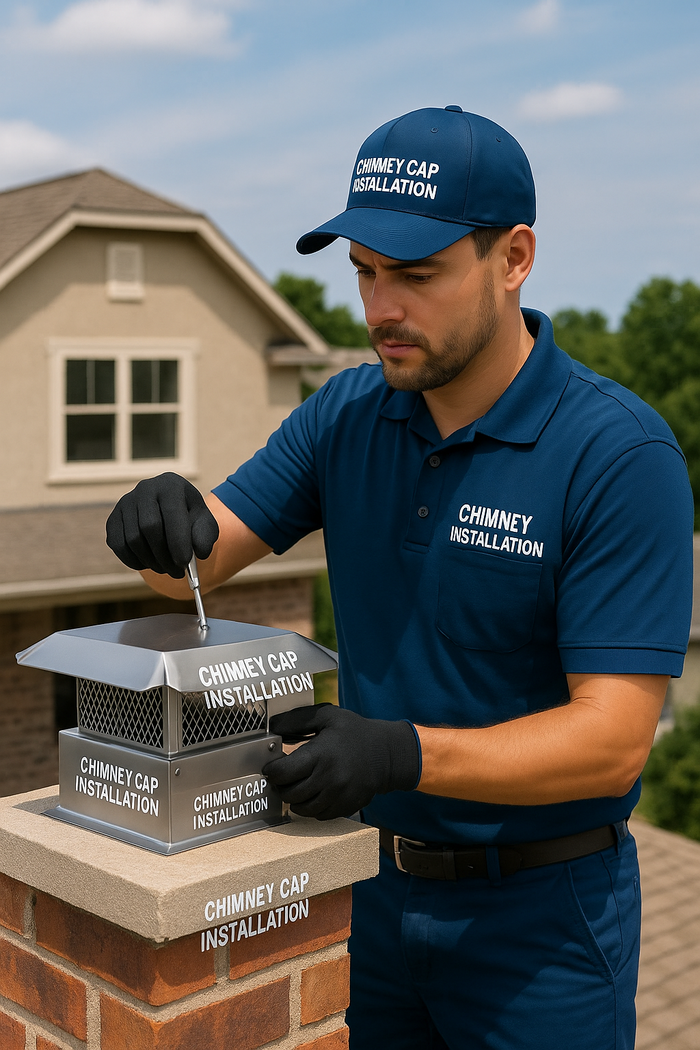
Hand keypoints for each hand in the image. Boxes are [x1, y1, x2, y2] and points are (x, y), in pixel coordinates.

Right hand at [106, 473, 218, 577]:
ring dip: (150, 561)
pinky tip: (148, 564)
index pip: (171, 514)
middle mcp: (145, 489)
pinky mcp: (113, 518)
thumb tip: (198, 553)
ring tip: (166, 568)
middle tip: (177, 573)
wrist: (169, 510)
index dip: (177, 541)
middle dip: (164, 556)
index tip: (184, 564)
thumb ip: (205, 536)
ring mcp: (126, 502)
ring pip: (132, 539)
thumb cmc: (189, 517)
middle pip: (149, 528)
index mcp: (170, 485)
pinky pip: (118, 544)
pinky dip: (133, 560)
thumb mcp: (204, 523)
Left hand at [262, 704, 419, 819]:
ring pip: (302, 809)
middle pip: (290, 794)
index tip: (272, 767)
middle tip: (283, 776)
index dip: (273, 771)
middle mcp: (330, 779)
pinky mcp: (345, 808)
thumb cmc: (355, 732)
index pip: (284, 773)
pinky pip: (318, 815)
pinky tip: (313, 793)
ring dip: (294, 799)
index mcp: (322, 754)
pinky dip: (310, 807)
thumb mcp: (328, 716)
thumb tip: (273, 726)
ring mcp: (338, 796)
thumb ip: (297, 720)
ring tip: (296, 785)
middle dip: (281, 786)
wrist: (387, 754)